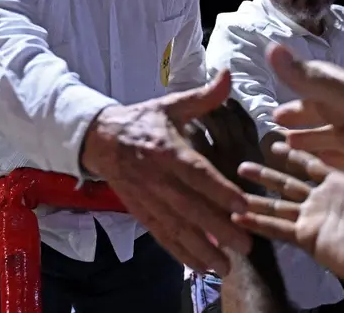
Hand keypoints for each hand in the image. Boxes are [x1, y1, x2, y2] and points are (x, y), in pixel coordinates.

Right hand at [80, 71, 251, 274]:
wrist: (98, 139)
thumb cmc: (142, 121)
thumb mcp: (170, 105)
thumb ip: (203, 97)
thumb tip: (227, 75)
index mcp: (166, 149)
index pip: (195, 173)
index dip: (218, 190)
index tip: (242, 206)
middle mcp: (156, 177)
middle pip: (189, 207)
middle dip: (217, 228)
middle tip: (245, 245)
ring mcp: (147, 198)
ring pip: (176, 227)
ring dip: (201, 248)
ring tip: (226, 266)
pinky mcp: (140, 211)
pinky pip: (162, 236)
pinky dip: (181, 253)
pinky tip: (201, 267)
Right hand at [232, 144, 343, 294]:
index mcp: (339, 182)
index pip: (310, 163)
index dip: (292, 154)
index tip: (273, 142)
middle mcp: (321, 198)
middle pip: (287, 183)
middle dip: (266, 174)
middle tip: (243, 164)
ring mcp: (312, 218)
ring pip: (277, 205)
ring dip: (256, 197)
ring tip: (232, 189)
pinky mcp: (306, 237)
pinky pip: (278, 228)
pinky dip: (258, 223)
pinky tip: (238, 217)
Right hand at [266, 44, 343, 206]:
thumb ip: (312, 79)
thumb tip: (271, 49)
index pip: (318, 87)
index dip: (296, 90)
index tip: (273, 98)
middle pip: (325, 114)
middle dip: (302, 117)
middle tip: (276, 125)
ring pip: (335, 138)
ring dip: (313, 139)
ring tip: (289, 145)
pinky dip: (334, 160)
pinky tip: (322, 164)